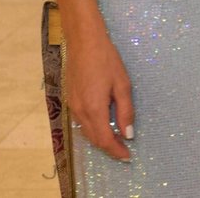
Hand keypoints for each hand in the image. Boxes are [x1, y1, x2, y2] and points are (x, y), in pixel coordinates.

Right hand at [65, 28, 134, 160]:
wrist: (84, 42)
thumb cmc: (107, 60)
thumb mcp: (122, 85)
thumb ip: (125, 111)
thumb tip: (128, 134)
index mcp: (94, 109)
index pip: (105, 140)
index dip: (116, 151)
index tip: (128, 156)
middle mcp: (80, 111)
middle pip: (94, 139)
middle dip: (109, 148)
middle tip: (124, 151)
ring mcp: (72, 106)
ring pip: (86, 132)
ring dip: (100, 140)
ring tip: (116, 140)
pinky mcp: (70, 100)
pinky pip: (81, 123)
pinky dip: (93, 130)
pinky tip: (103, 126)